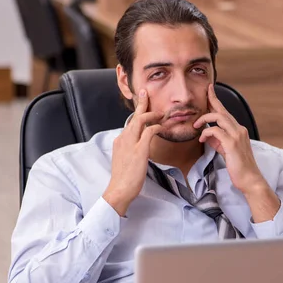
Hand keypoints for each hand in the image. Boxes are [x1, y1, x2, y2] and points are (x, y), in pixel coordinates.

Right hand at [103, 89, 162, 215]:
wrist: (119, 190)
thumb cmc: (124, 179)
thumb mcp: (125, 160)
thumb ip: (131, 150)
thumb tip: (141, 146)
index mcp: (120, 141)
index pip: (129, 122)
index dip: (137, 113)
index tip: (141, 105)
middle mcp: (123, 139)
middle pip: (133, 116)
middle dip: (141, 103)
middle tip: (146, 92)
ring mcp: (130, 144)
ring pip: (140, 120)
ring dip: (152, 114)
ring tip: (162, 112)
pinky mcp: (139, 150)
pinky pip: (149, 132)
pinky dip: (157, 127)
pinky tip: (163, 127)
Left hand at [193, 84, 265, 195]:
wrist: (249, 179)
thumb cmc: (238, 166)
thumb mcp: (225, 150)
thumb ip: (217, 140)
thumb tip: (206, 134)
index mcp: (238, 130)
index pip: (226, 112)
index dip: (216, 100)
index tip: (209, 90)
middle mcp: (239, 129)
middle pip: (222, 110)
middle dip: (211, 100)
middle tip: (203, 93)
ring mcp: (237, 135)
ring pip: (219, 117)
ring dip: (204, 118)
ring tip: (196, 125)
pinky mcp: (232, 144)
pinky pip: (215, 131)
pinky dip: (206, 132)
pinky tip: (202, 139)